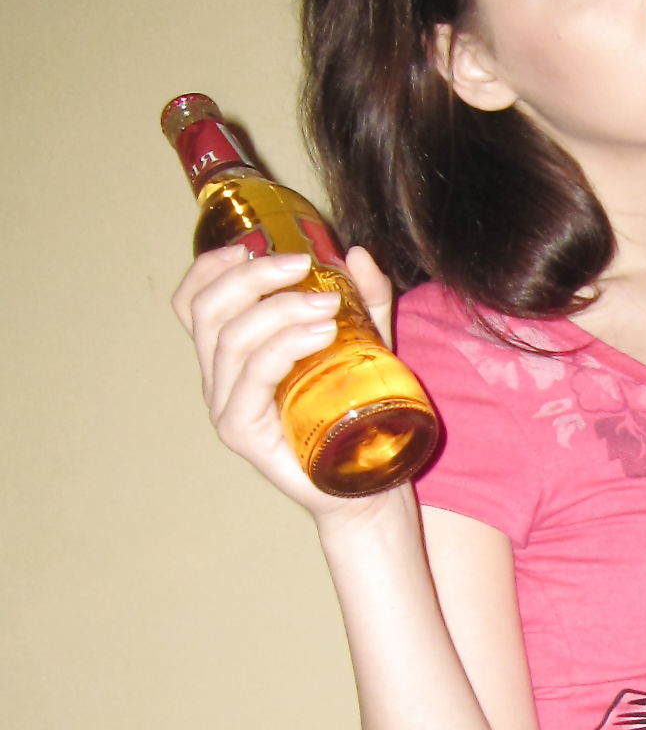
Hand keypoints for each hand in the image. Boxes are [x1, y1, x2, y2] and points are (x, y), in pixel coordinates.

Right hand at [172, 240, 354, 511]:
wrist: (366, 482)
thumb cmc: (354, 415)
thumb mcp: (363, 344)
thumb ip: (364, 301)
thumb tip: (360, 254)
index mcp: (231, 355)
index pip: (195, 302)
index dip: (211, 267)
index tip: (253, 246)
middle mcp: (219, 378)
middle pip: (209, 310)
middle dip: (254, 277)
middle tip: (303, 267)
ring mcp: (225, 406)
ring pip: (232, 339)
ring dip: (280, 309)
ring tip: (329, 305)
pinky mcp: (240, 430)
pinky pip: (253, 375)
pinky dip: (285, 345)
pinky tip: (321, 332)